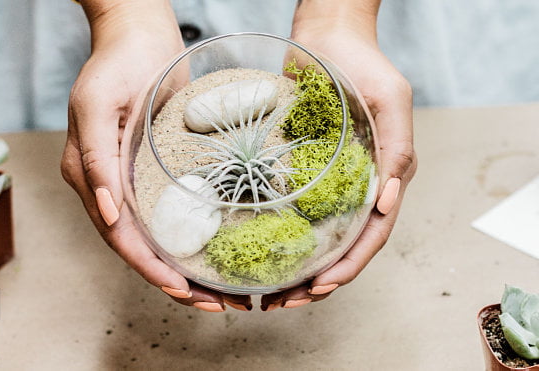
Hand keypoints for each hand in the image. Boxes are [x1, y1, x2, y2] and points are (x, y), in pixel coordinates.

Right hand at [61, 0, 252, 311]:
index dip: (149, 267)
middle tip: (213, 302)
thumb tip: (106, 211)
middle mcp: (110, 187)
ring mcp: (133, 180)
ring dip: (185, 266)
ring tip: (220, 290)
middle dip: (173, 279)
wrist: (138, 36)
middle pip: (140, 246)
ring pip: (158, 236)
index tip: (181, 290)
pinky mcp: (156, 170)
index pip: (120, 236)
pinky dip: (191, 237)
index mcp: (90, 177)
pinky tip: (215, 251)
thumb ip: (95, 159)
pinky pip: (172, 212)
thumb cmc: (115, 65)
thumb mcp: (97, 106)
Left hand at [261, 4, 416, 309]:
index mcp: (383, 178)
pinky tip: (257, 247)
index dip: (348, 266)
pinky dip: (279, 232)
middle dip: (317, 279)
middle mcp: (356, 186)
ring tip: (270, 290)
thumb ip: (397, 150)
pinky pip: (291, 205)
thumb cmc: (365, 63)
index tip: (320, 287)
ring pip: (316, 233)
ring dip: (297, 266)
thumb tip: (388, 202)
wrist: (328, 35)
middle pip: (341, 245)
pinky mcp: (302, 166)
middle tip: (285, 301)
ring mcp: (328, 179)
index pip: (370, 235)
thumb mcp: (392, 101)